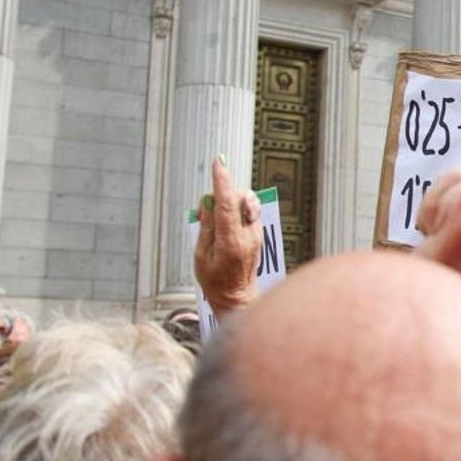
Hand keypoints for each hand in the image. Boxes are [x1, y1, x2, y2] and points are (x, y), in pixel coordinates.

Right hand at [195, 157, 261, 316]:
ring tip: (217, 220)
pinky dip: (237, 210)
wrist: (237, 297)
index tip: (218, 162)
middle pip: (239, 198)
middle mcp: (248, 235)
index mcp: (230, 241)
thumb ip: (206, 226)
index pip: (227, 203)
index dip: (222, 180)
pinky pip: (249, 213)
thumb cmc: (215, 281)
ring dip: (231, 201)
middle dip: (224, 193)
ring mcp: (256, 234)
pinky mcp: (259, 235)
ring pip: (247, 203)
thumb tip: (208, 201)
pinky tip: (227, 224)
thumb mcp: (201, 255)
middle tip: (208, 207)